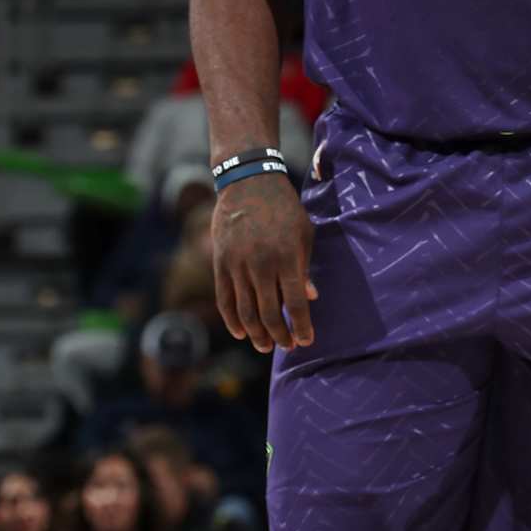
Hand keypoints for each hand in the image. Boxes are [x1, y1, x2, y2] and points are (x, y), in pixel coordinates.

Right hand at [212, 173, 315, 351]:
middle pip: (269, 312)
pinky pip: (225, 299)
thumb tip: (310, 298)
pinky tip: (241, 333)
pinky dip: (231, 320)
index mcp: (287, 257)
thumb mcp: (304, 234)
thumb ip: (304, 267)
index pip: (294, 302)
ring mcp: (237, 265)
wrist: (249, 184)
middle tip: (287, 347)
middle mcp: (261, 264)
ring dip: (256, 333)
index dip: (301, 325)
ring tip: (265, 346)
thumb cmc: (284, 209)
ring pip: (245, 310)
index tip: (306, 341)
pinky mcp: (220, 264)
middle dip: (280, 334)